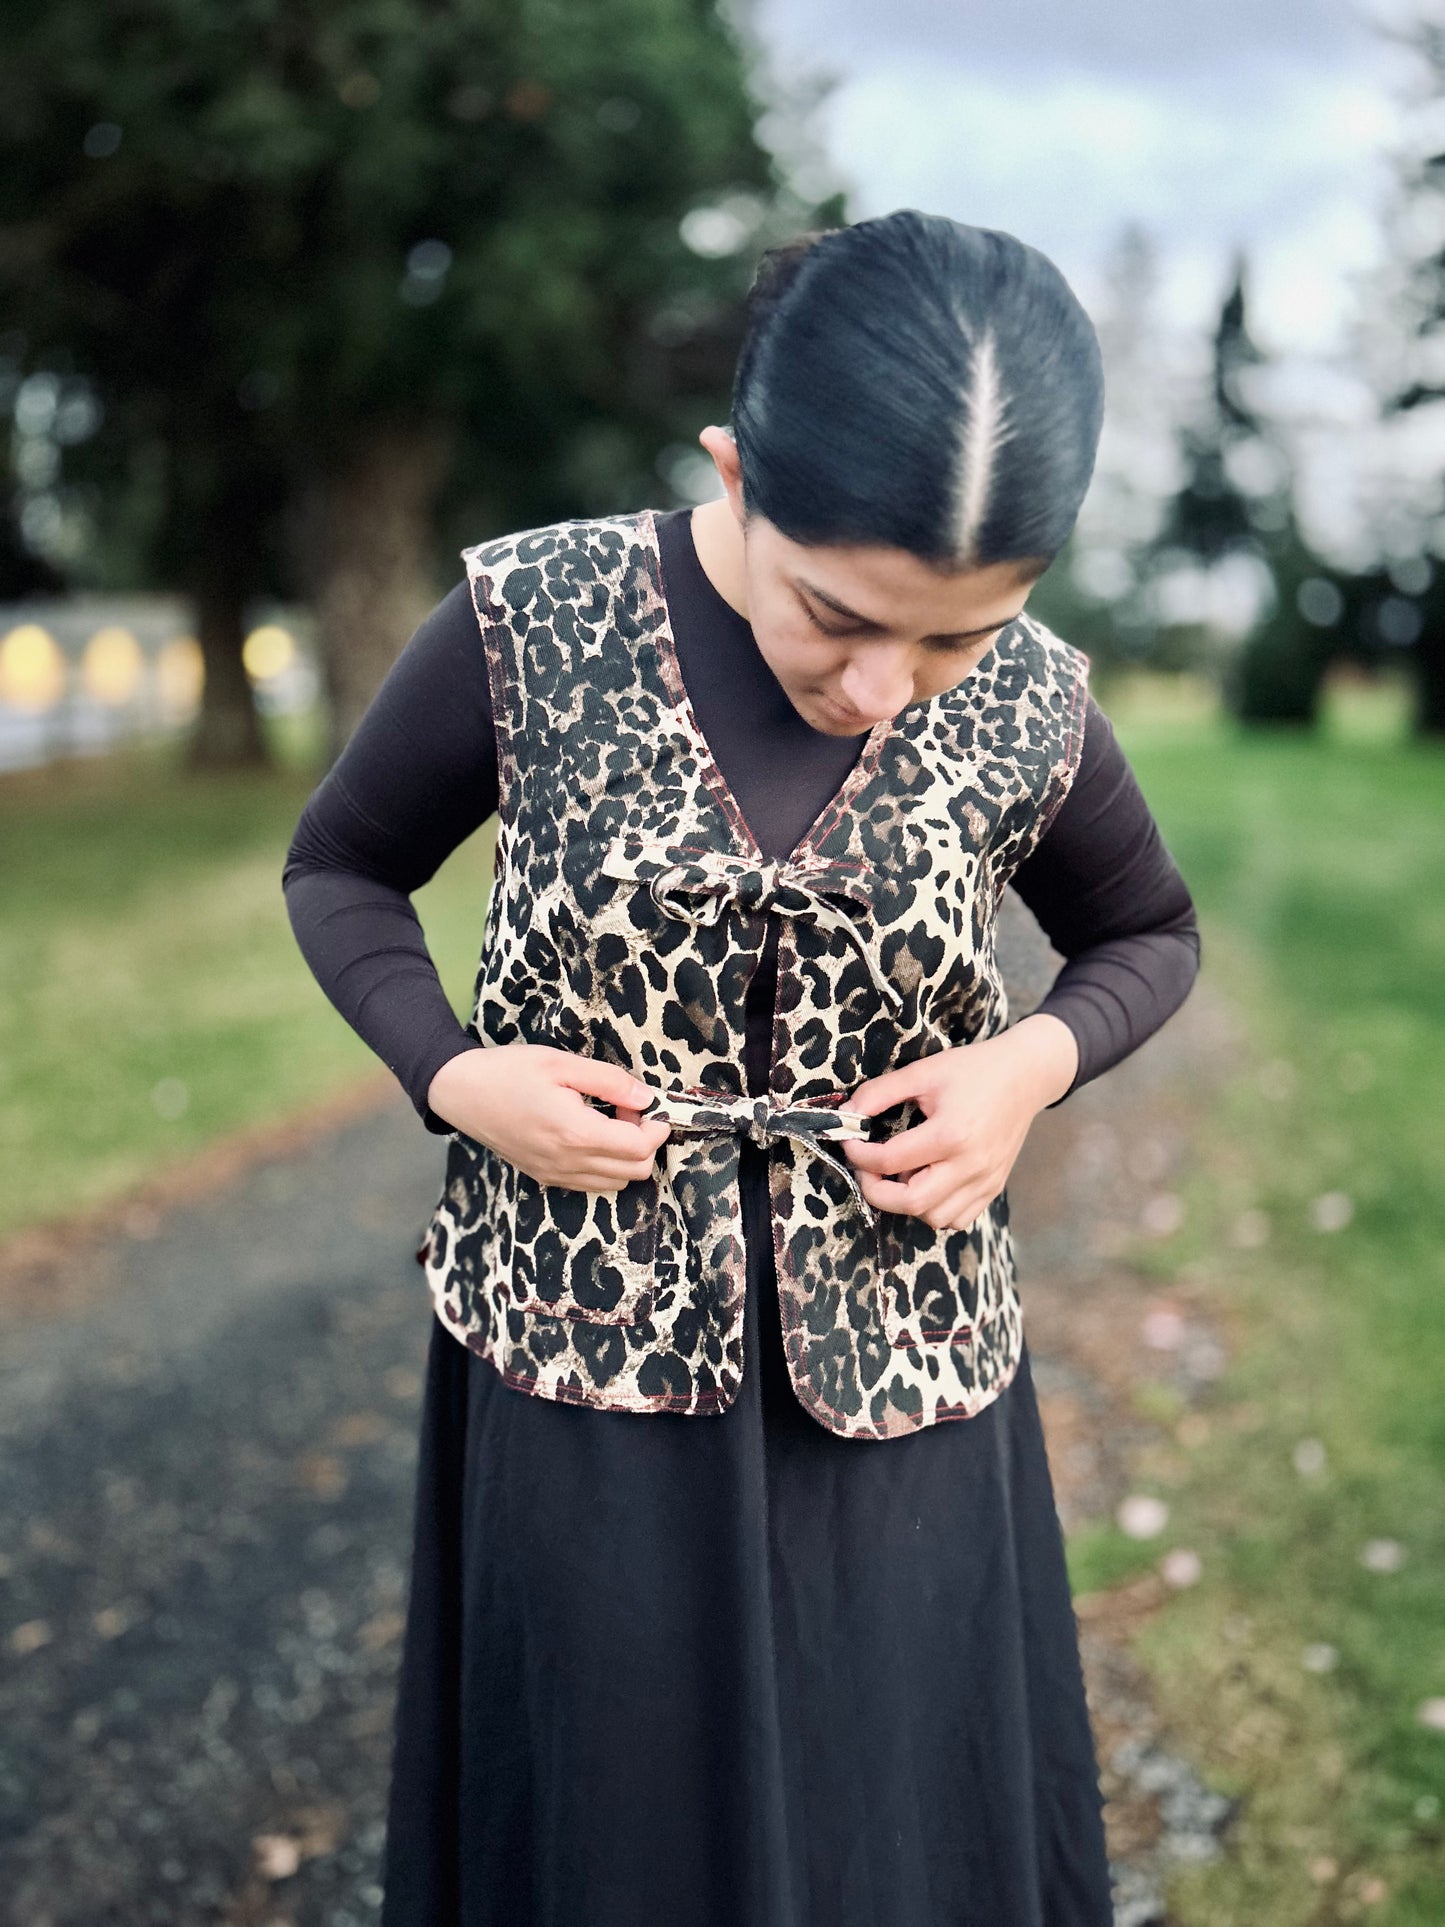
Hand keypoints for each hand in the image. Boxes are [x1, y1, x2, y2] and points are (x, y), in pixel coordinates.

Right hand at [426, 1044, 670, 1193]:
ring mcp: (555, 1175)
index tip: (651, 1105)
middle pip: (635, 1171)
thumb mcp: (562, 1063)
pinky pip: (591, 1184)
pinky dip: (605, 1166)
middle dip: (645, 1142)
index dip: (657, 1127)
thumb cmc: (509, 1072)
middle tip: (628, 1110)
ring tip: (608, 1121)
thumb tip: (647, 1098)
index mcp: (575, 1133)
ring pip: (615, 1183)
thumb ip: (610, 1081)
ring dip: (626, 1156)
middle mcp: (567, 1163)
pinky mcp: (545, 1177)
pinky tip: (590, 1135)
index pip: (640, 1148)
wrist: (461, 1093)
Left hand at [840, 1015, 1079, 1231]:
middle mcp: (970, 1165)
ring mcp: (985, 1181)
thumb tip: (847, 1113)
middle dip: (876, 1191)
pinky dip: (935, 1210)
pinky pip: (958, 1219)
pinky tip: (928, 1182)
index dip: (859, 1155)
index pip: (890, 1160)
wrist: (1025, 1076)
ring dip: (907, 1202)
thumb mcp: (923, 1072)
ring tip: (902, 1173)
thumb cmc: (974, 1070)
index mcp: (951, 1134)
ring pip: (935, 1217)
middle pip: (911, 1202)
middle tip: (866, 1171)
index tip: (850, 1143)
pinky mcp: (993, 1187)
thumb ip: (880, 1092)